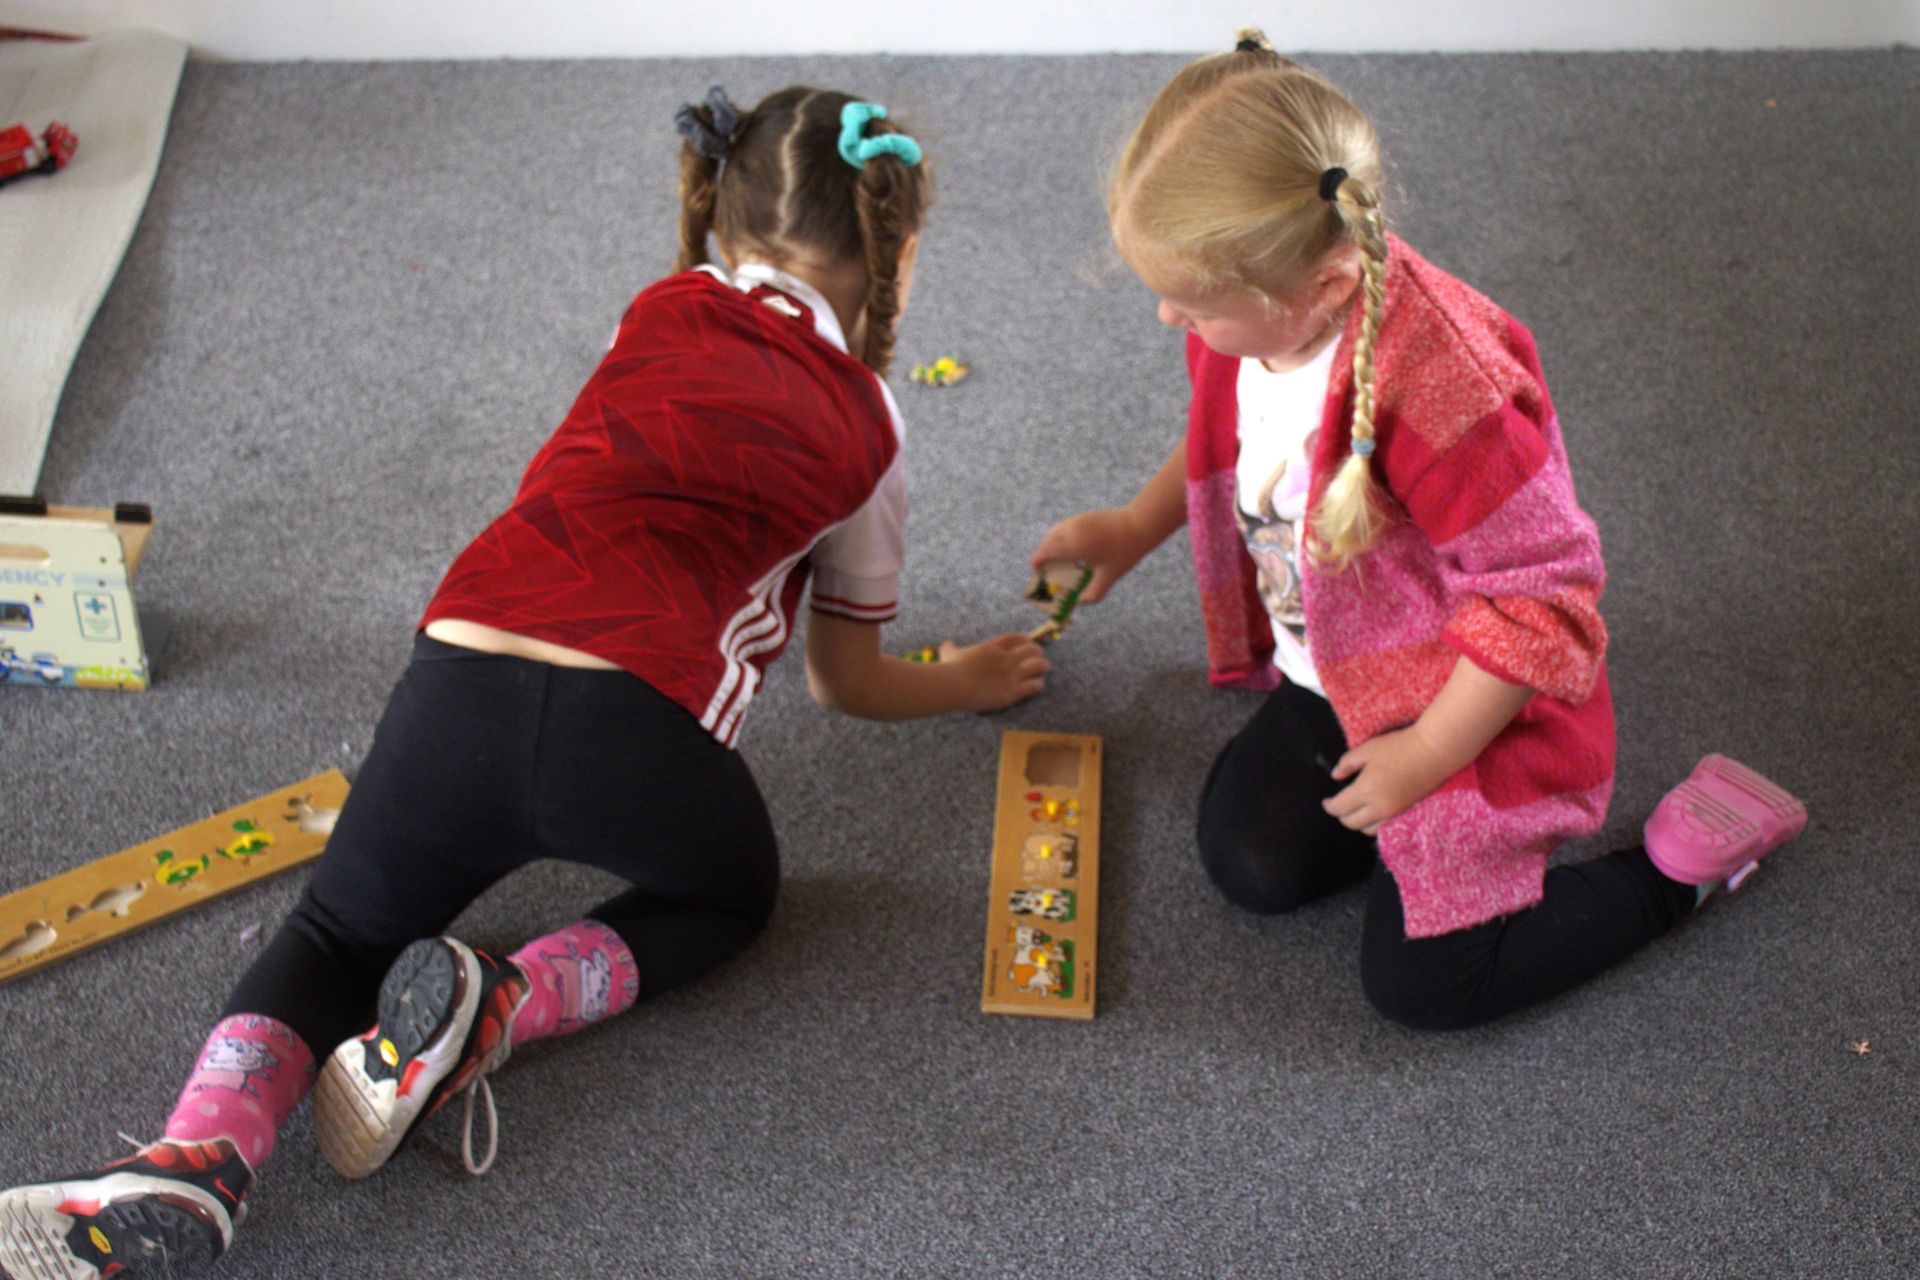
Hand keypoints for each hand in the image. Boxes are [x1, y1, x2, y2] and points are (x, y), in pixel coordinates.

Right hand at [938, 633, 1050, 710]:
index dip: (1026, 640)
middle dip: (1037, 653)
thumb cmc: (951, 669)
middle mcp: (1007, 658)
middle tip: (1038, 658)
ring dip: (1043, 667)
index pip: (1017, 638)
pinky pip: (1035, 685)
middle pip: (1032, 650)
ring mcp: (1012, 674)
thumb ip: (950, 648)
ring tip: (1044, 670)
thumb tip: (946, 645)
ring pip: (1039, 665)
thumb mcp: (949, 654)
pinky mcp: (1013, 692)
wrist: (955, 685)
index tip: (1029, 642)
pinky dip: (1038, 684)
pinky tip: (1038, 685)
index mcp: (994, 647)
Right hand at [1030, 509, 1150, 604]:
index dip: (1036, 564)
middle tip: (1052, 571)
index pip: (1043, 553)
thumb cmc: (1124, 551)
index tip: (1039, 574)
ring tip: (1064, 561)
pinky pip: (1065, 528)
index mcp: (1072, 545)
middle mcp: (1070, 530)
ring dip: (1053, 546)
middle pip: (1046, 542)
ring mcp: (1076, 520)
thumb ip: (1093, 594)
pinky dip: (1063, 538)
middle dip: (1044, 556)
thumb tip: (1080, 602)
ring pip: (1054, 532)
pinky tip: (1076, 550)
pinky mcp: (1083, 517)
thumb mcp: (1109, 576)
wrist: (1139, 524)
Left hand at [1323, 726, 1455, 835]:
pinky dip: (1374, 824)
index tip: (1326, 801)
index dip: (1329, 806)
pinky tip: (1373, 811)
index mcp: (1365, 790)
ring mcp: (1394, 813)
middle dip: (1341, 815)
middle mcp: (1378, 807)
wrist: (1434, 752)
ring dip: (1358, 822)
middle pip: (1351, 823)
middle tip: (1338, 805)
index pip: (1339, 808)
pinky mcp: (1406, 813)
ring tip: (1355, 809)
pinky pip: (1383, 827)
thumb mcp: (1367, 749)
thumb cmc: (1399, 747)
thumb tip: (1335, 775)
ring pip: (1368, 829)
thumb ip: (1347, 763)